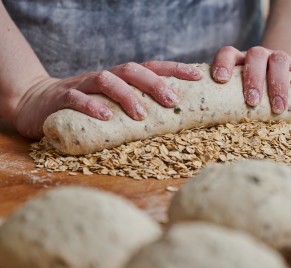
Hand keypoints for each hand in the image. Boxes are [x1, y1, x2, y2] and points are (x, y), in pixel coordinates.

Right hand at [11, 61, 200, 138]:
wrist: (38, 103)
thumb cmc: (86, 108)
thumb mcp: (113, 106)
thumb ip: (134, 107)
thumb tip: (171, 122)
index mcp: (120, 79)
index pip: (151, 68)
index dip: (174, 69)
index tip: (198, 76)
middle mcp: (105, 77)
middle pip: (133, 70)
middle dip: (155, 83)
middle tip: (173, 101)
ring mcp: (83, 85)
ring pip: (107, 80)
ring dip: (127, 96)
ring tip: (141, 115)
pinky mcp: (62, 99)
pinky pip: (77, 98)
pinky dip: (92, 106)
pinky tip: (105, 117)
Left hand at [211, 46, 290, 113]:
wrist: (281, 81)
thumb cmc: (252, 94)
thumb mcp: (238, 97)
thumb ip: (228, 106)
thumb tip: (209, 134)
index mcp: (239, 61)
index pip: (228, 53)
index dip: (223, 63)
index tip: (221, 79)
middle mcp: (259, 56)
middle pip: (256, 56)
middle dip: (254, 79)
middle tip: (252, 101)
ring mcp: (281, 58)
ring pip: (280, 61)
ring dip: (278, 85)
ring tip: (278, 109)